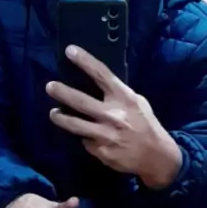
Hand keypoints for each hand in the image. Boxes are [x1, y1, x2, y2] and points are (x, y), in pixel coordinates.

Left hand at [47, 45, 181, 188]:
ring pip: (75, 124)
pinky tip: (86, 135)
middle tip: (49, 86)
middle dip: (62, 92)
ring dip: (61, 117)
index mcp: (124, 98)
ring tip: (53, 113)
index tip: (70, 51)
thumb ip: (117, 94)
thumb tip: (95, 84)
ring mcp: (105, 134)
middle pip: (80, 100)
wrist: (156, 156)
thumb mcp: (137, 103)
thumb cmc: (145, 124)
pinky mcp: (100, 151)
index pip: (102, 74)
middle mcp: (113, 114)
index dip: (85, 61)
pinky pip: (86, 141)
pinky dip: (85, 137)